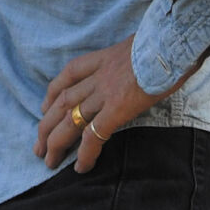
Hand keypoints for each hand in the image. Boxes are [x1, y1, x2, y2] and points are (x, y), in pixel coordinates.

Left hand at [33, 36, 194, 173]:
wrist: (171, 41)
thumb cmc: (166, 41)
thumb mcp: (142, 43)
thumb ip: (134, 56)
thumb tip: (143, 62)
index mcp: (103, 58)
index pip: (69, 75)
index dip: (53, 93)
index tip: (45, 107)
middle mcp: (98, 76)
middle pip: (62, 102)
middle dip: (46, 125)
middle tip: (38, 146)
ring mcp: (105, 92)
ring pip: (70, 120)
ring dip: (56, 142)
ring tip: (48, 160)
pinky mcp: (117, 108)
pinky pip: (94, 134)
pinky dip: (85, 153)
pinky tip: (79, 167)